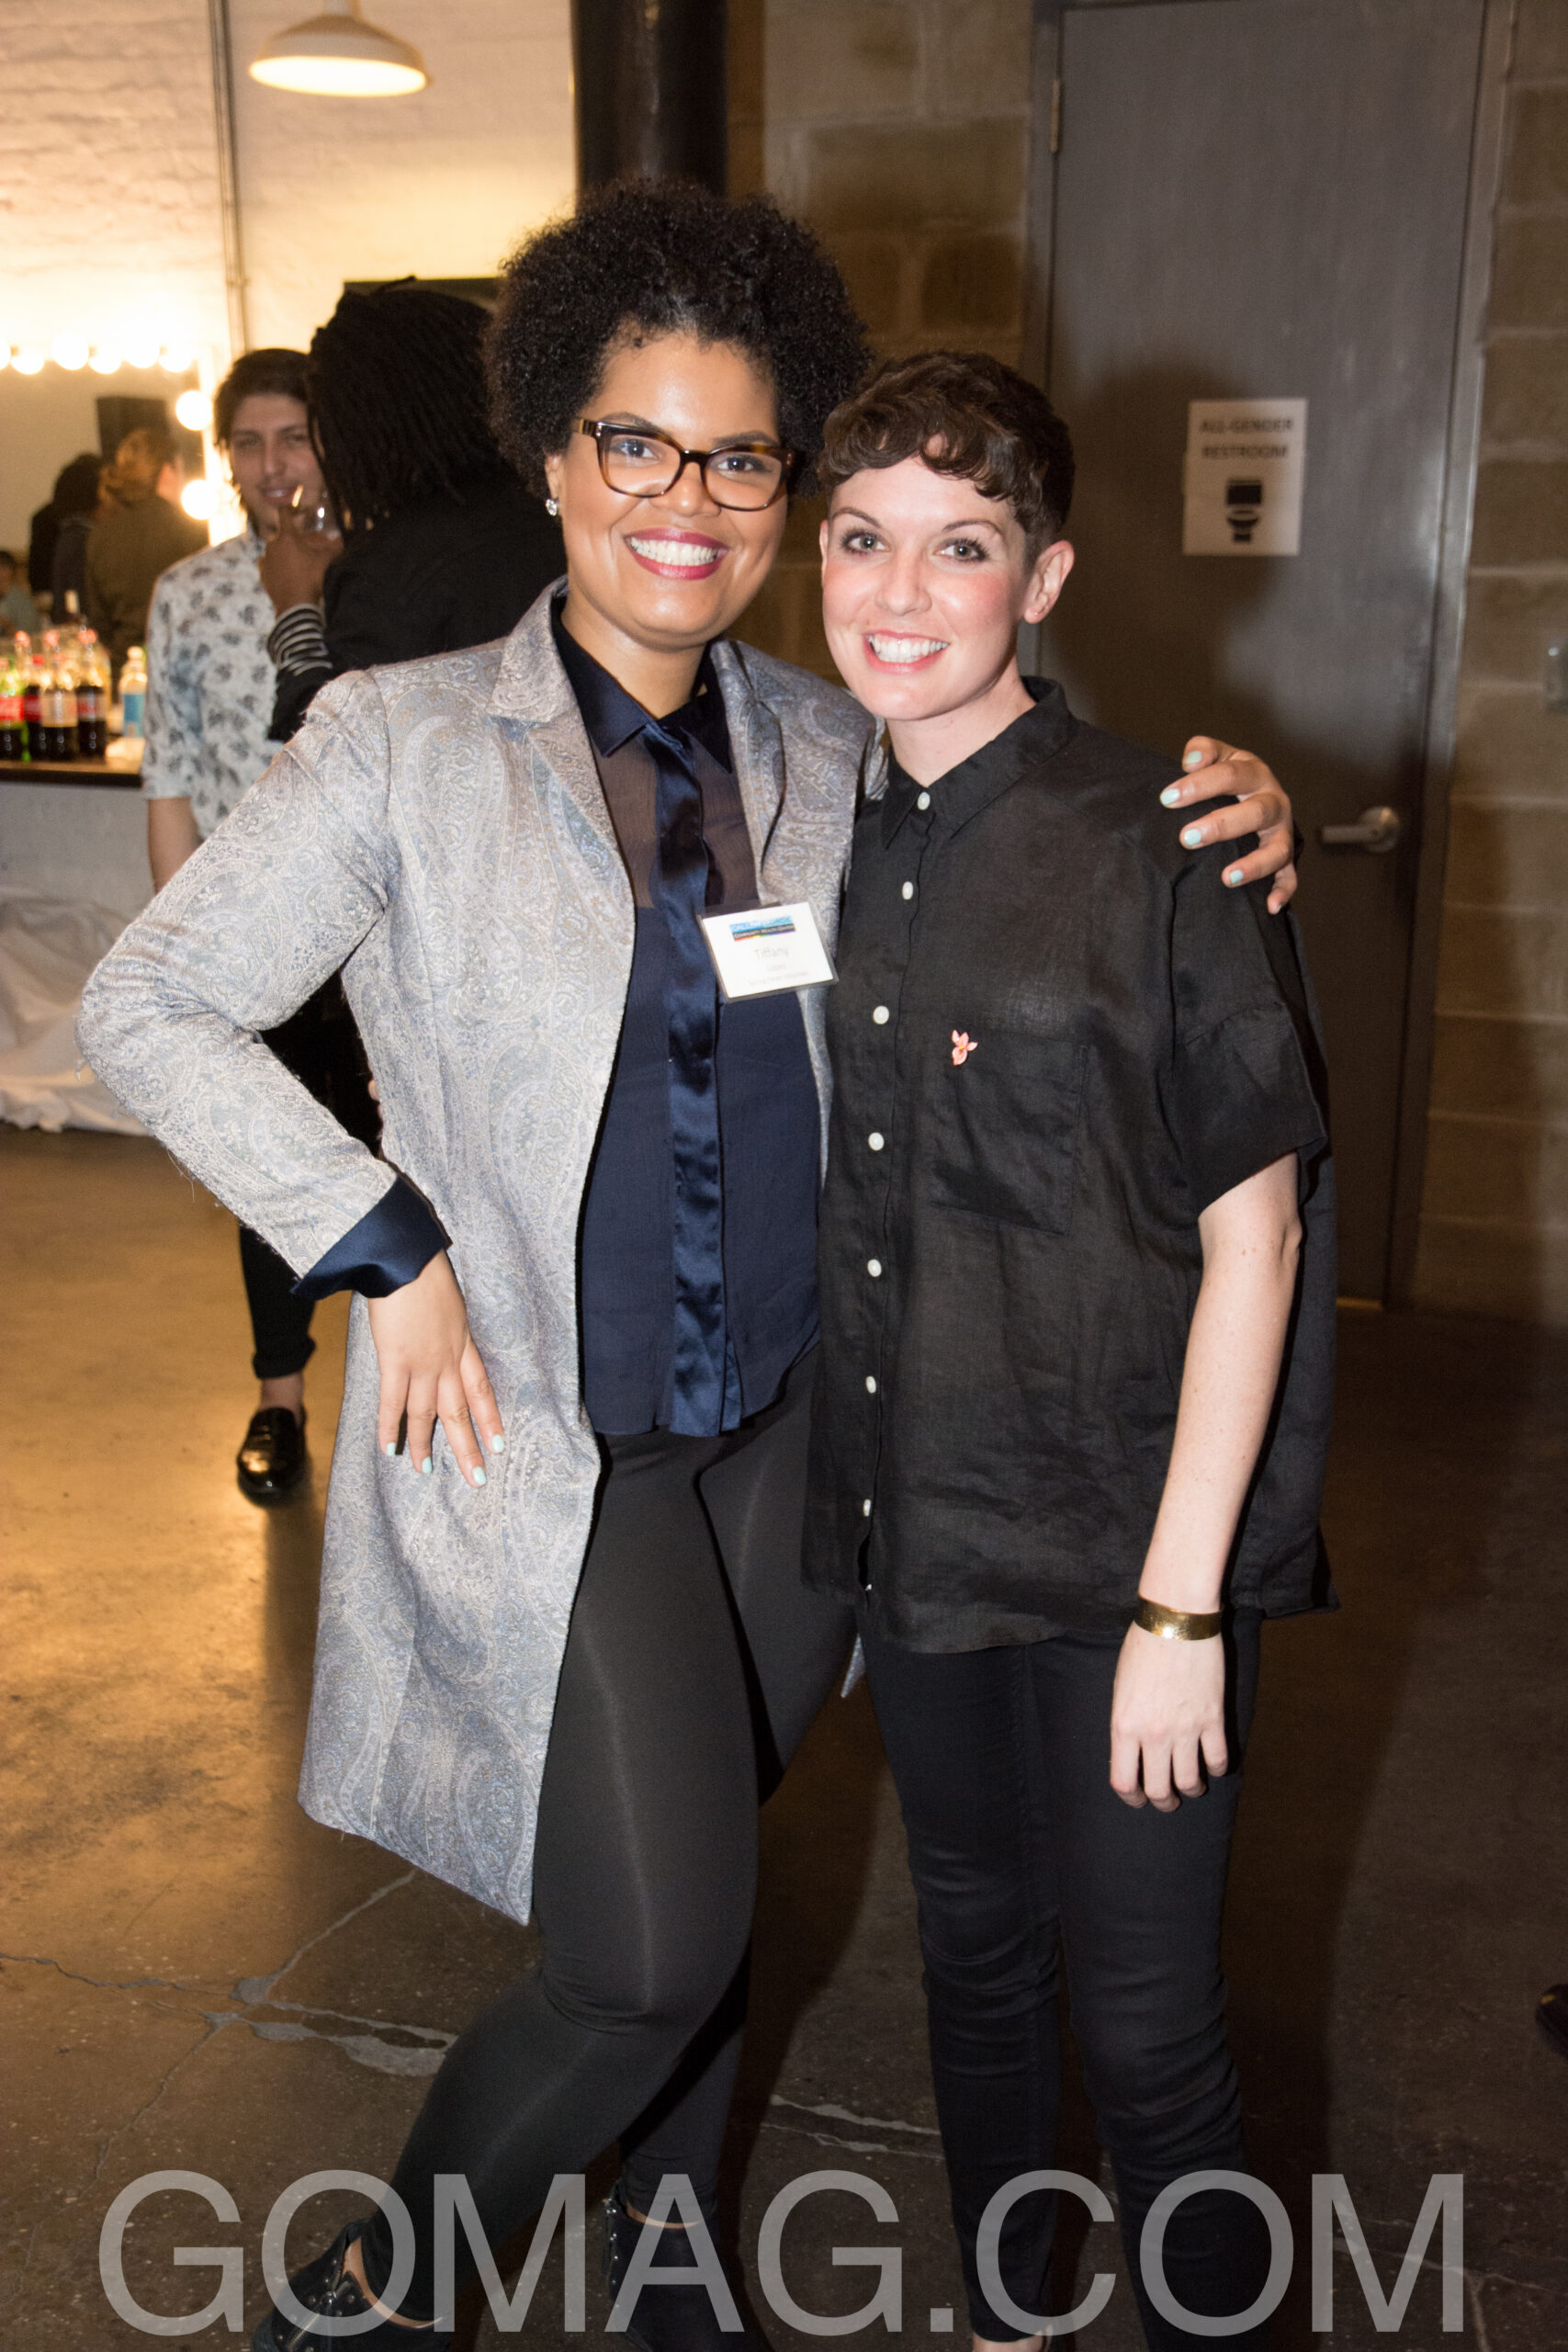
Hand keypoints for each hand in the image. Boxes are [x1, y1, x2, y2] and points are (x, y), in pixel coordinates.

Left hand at [257, 496, 342, 616]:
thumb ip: (335, 547)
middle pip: (282, 534)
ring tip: (296, 562)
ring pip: (275, 549)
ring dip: (284, 552)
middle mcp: (273, 544)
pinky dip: (275, 564)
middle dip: (293, 538)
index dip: (291, 508)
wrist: (295, 605)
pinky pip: (268, 564)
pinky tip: (283, 571)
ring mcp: (266, 559)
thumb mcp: (326, 561)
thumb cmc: (311, 578)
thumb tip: (345, 538)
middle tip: (305, 548)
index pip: (284, 513)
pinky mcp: (263, 574)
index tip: (297, 510)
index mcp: (287, 537)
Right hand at [365, 1250, 502, 1488]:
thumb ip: (444, 1323)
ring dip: (426, 1445)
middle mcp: (447, 1359)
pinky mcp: (395, 1360)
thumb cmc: (423, 1271)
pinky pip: (393, 1403)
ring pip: (427, 1414)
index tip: (498, 1443)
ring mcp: (422, 1363)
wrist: (407, 1259)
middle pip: (461, 1411)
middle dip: (469, 1447)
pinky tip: (389, 1450)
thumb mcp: (446, 1301)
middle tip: (478, 1478)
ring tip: (427, 1471)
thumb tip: (435, 1331)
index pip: (482, 1388)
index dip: (490, 1418)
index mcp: (462, 1342)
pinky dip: (390, 1428)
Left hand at [1108, 1623, 1226, 1810]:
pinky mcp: (1213, 1718)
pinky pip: (1218, 1759)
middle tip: (1168, 1800)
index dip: (1131, 1798)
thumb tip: (1134, 1750)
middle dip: (1164, 1802)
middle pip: (1159, 1789)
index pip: (1124, 1781)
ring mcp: (1186, 1728)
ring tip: (1192, 1786)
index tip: (1138, 1798)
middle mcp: (1154, 1733)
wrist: (1176, 1619)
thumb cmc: (1142, 1647)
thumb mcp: (1120, 1688)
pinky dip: (1217, 1769)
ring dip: (1192, 1789)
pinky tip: (1213, 1765)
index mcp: (1124, 1725)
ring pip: (1190, 1781)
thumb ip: (1126, 1722)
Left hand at [1161, 739, 1297, 912]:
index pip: (1230, 775)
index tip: (1167, 798)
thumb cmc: (1231, 778)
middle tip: (1186, 838)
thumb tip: (1190, 761)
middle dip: (1221, 825)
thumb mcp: (1221, 757)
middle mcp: (1274, 802)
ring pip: (1276, 849)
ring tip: (1226, 878)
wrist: (1261, 795)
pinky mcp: (1287, 858)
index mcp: (1255, 774)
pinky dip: (1283, 891)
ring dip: (1254, 865)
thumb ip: (1204, 751)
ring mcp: (1282, 832)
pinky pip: (1290, 877)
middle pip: (1255, 812)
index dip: (1199, 785)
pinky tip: (1270, 907)